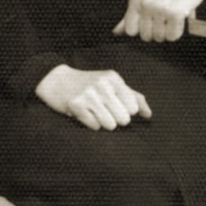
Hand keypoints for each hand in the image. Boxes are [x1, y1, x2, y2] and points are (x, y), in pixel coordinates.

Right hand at [35, 65, 152, 130]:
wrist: (57, 81)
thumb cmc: (89, 84)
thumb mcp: (112, 84)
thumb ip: (133, 97)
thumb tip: (148, 115)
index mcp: (114, 78)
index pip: (133, 107)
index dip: (125, 111)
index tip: (115, 105)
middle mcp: (102, 85)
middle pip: (124, 119)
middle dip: (115, 119)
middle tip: (103, 109)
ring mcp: (89, 94)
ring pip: (110, 125)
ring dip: (102, 122)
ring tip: (93, 111)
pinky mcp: (76, 105)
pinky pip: (94, 126)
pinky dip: (90, 123)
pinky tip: (84, 113)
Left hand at [114, 0, 205, 41]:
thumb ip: (131, 15)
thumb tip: (116, 32)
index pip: (130, 30)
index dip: (143, 30)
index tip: (152, 20)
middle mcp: (145, 2)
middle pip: (146, 36)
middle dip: (157, 31)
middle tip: (166, 16)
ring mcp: (160, 7)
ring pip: (160, 37)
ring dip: (169, 31)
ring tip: (174, 14)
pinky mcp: (175, 12)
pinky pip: (173, 36)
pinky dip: (179, 30)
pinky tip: (182, 16)